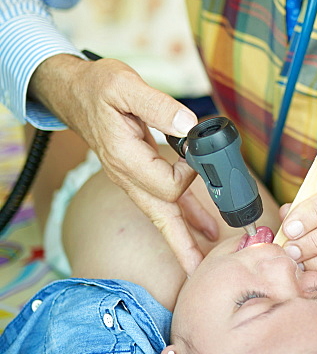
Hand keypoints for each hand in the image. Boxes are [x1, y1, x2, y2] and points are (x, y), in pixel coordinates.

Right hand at [29, 53, 215, 272]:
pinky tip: (202, 229)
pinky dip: (184, 216)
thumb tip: (188, 125)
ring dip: (183, 238)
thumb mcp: (125, 86)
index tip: (197, 151)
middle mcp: (127, 175)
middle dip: (182, 244)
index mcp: (124, 157)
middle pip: (160, 218)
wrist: (75, 93)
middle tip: (202, 268)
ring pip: (161, 216)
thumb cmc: (99, 87)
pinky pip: (163, 202)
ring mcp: (132, 179)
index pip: (165, 184)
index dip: (190, 173)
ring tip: (204, 260)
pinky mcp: (139, 175)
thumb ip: (157, 105)